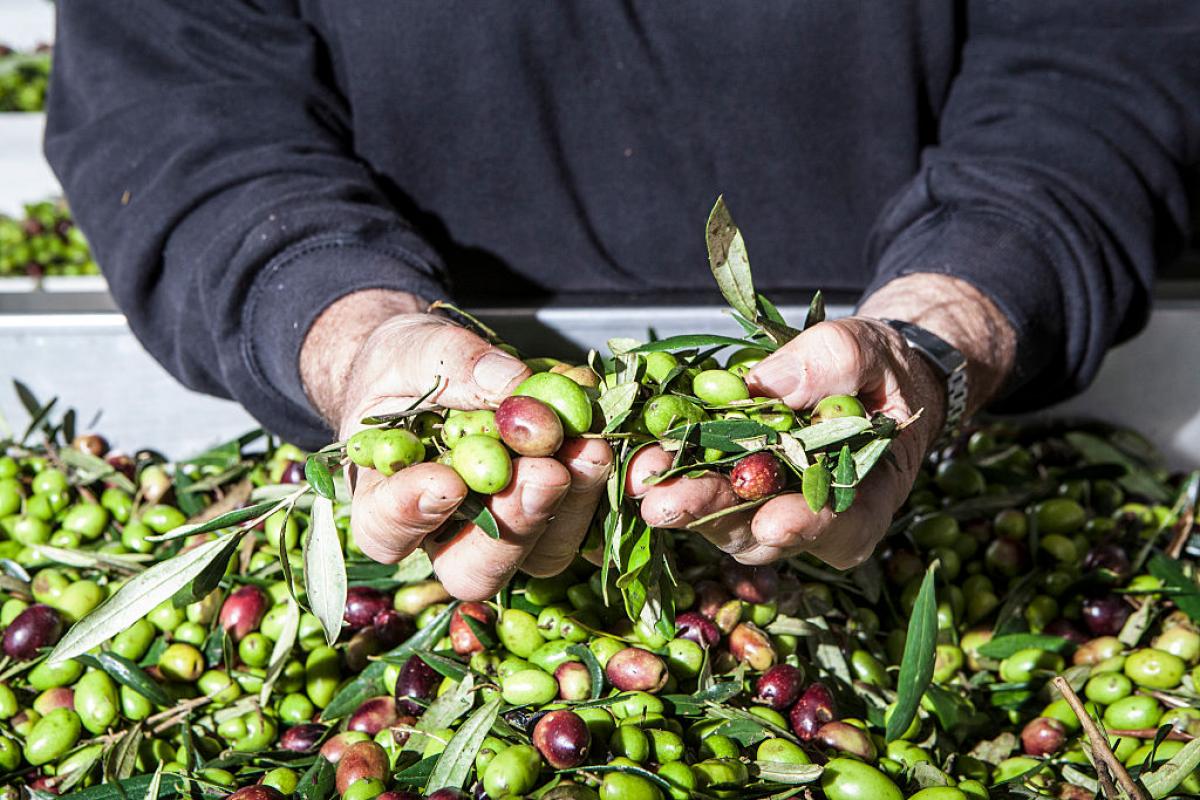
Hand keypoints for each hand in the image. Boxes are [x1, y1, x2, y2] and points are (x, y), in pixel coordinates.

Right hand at [301, 290, 613, 599]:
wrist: (440, 364)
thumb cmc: (407, 364)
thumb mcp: (415, 349)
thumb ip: (453, 366)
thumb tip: (511, 384)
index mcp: (385, 503)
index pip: (387, 532)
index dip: (413, 515)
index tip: (446, 481)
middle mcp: (447, 536)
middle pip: (475, 570)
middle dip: (515, 524)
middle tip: (545, 473)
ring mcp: (507, 534)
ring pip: (542, 555)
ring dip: (571, 507)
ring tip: (589, 449)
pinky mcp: (558, 515)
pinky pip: (593, 525)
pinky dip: (610, 490)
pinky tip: (619, 448)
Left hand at [632, 274, 1015, 569]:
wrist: (860, 373)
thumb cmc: (877, 368)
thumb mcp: (867, 351)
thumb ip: (831, 364)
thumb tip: (767, 385)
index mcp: (867, 497)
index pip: (843, 528)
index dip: (808, 528)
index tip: (774, 521)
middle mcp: (812, 515)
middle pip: (762, 531)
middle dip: (711, 515)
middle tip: (668, 504)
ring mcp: (767, 504)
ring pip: (722, 517)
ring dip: (679, 497)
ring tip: (642, 475)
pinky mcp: (731, 483)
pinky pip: (699, 485)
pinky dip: (670, 471)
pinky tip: (639, 456)